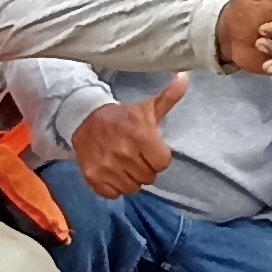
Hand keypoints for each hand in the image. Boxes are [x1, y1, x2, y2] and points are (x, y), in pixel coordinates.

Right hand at [72, 76, 180, 199]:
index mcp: (140, 137)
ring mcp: (107, 167)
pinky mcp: (93, 177)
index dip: (158, 157)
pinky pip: (113, 194)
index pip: (162, 164)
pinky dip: (114, 186)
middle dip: (145, 168)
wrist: (85, 120)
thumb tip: (186, 77)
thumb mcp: (147, 108)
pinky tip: (113, 172)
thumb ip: (169, 97)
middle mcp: (124, 154)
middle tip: (136, 156)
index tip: (150, 150)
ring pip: (132, 188)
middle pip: (148, 178)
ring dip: (131, 179)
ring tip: (125, 164)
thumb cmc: (122, 117)